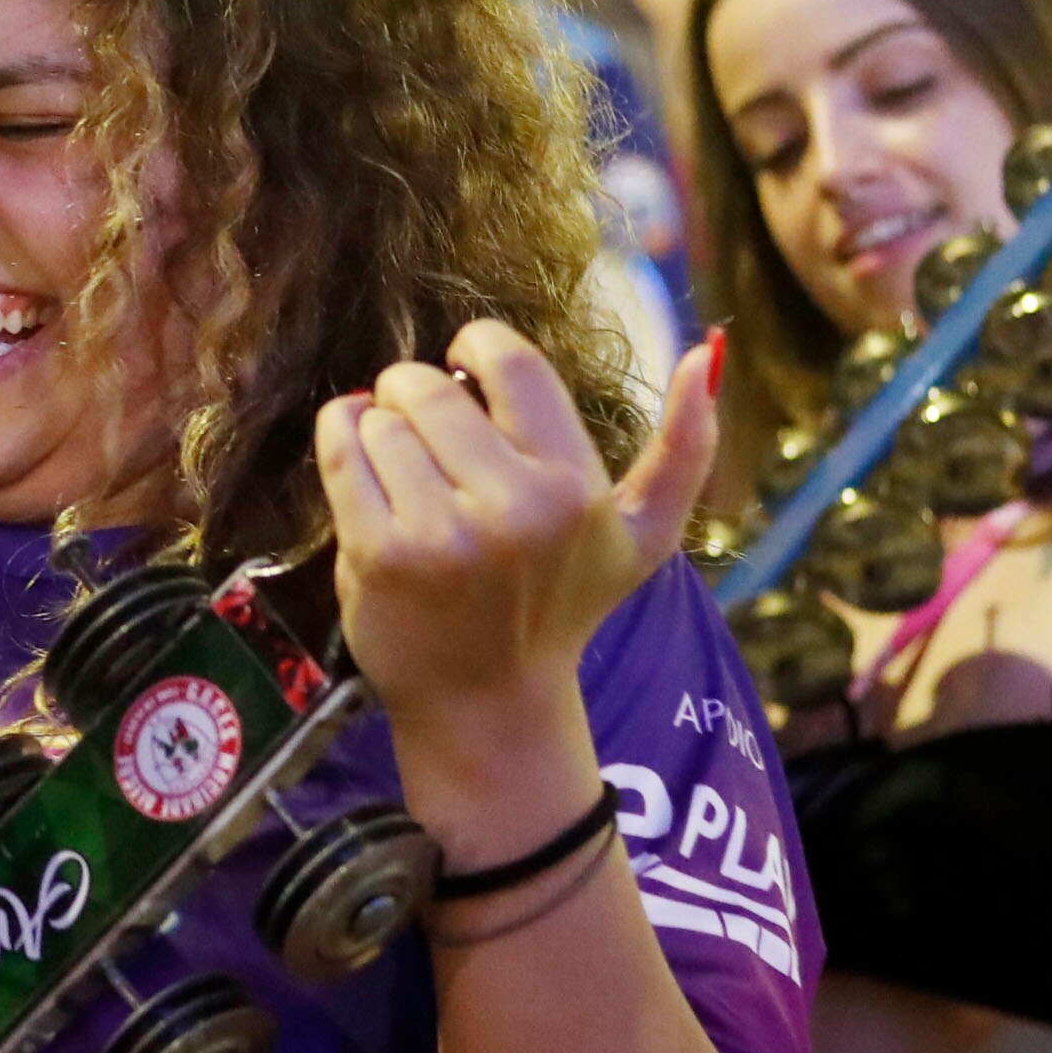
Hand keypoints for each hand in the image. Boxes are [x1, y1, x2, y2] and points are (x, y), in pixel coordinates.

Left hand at [317, 323, 719, 756]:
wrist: (488, 706)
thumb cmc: (562, 607)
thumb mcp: (641, 537)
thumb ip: (685, 448)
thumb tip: (711, 350)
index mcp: (573, 488)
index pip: (509, 362)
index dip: (475, 347)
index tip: (466, 368)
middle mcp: (512, 508)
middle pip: (428, 387)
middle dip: (416, 393)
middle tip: (428, 429)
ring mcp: (441, 535)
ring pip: (380, 419)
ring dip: (380, 428)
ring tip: (406, 467)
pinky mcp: (378, 554)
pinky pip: (341, 453)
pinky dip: (340, 441)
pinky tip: (363, 462)